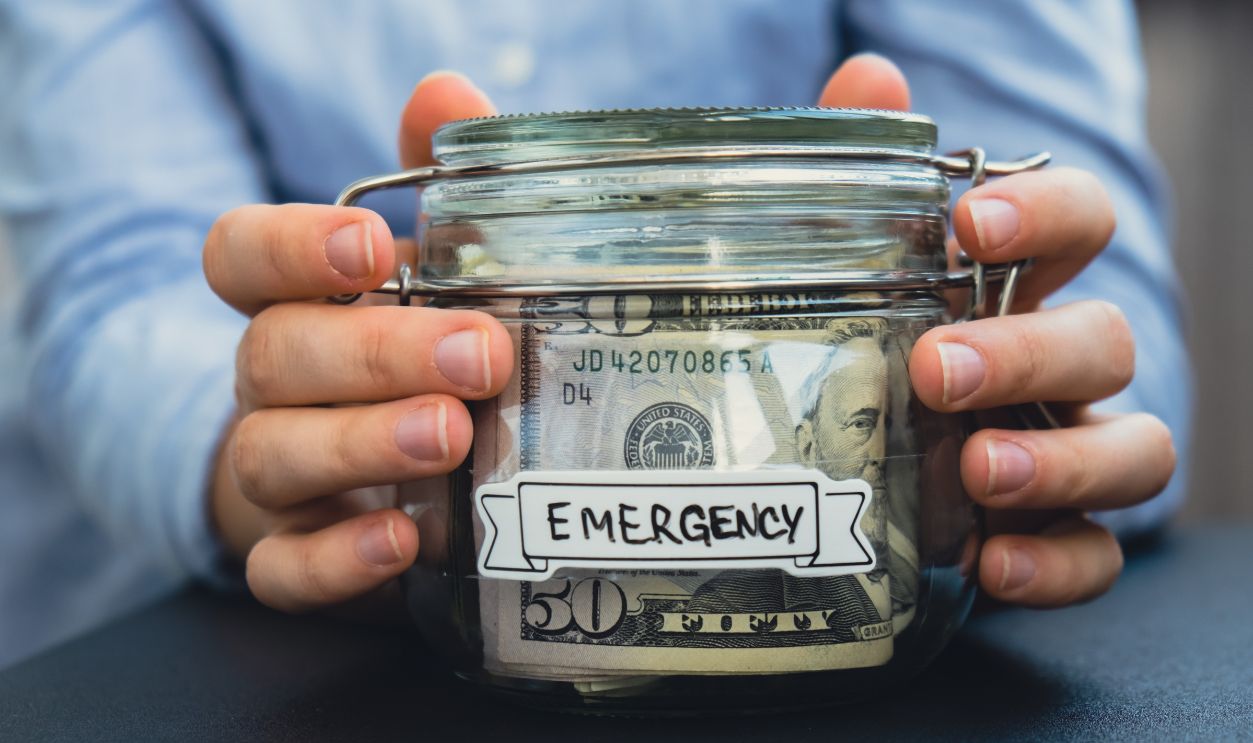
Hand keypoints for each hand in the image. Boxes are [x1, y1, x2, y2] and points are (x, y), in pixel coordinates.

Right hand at [204, 73, 507, 612]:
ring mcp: (277, 474)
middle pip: (276, 354)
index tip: (367, 244)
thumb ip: (437, 186)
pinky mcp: (297, 554)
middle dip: (377, 352)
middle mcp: (272, 385)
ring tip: (452, 436)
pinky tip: (402, 538)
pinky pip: (284, 570)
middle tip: (478, 354)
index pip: (241, 256)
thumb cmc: (409, 356)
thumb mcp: (429, 271)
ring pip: (275, 456)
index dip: (289, 248)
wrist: (372, 479)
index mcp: (295, 303)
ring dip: (362, 444)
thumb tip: (447, 97)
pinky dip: (336, 559)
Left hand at [822, 54, 1175, 606]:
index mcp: (1016, 286)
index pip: (1080, 223)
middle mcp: (1058, 366)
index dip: (1048, 214)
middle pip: (1106, 343)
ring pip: (1137, 452)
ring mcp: (1067, 451)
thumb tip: (871, 80)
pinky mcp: (1053, 535)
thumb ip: (857, 175)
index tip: (974, 221)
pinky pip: (1097, 557)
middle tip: (937, 368)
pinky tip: (989, 562)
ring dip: (1063, 462)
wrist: (854, 465)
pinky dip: (1056, 565)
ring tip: (977, 468)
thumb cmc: (863, 344)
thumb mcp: (844, 266)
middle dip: (1029, 353)